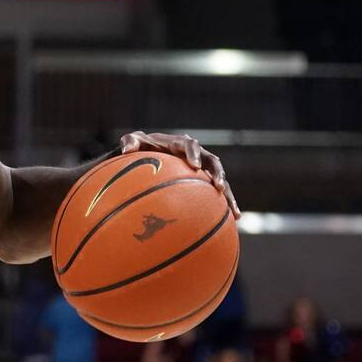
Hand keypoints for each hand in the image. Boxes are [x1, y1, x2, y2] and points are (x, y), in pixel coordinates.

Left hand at [119, 131, 240, 217]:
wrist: (152, 152)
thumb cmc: (142, 147)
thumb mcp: (133, 142)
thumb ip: (130, 141)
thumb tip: (127, 149)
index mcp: (180, 144)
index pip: (190, 145)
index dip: (194, 154)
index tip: (194, 166)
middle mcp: (197, 155)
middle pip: (212, 162)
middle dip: (217, 173)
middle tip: (217, 186)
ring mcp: (203, 168)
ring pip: (220, 179)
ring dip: (228, 193)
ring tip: (233, 211)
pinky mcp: (205, 180)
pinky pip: (218, 192)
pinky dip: (226, 203)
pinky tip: (234, 219)